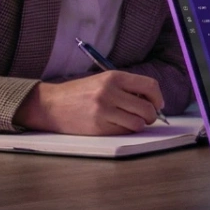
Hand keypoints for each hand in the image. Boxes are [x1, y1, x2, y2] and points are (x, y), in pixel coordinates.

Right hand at [13, 70, 163, 134]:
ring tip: (130, 121)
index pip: (149, 86)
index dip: (158, 97)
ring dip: (138, 125)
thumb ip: (126, 88)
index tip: (158, 104)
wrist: (52, 105)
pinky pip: (124, 132)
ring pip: (138, 123)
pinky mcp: (99, 127)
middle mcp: (110, 92)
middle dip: (151, 115)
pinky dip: (125, 131)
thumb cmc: (80, 93)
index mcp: (113, 77)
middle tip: (146, 117)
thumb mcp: (103, 81)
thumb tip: (153, 102)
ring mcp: (104, 111)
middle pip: (147, 108)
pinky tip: (117, 126)